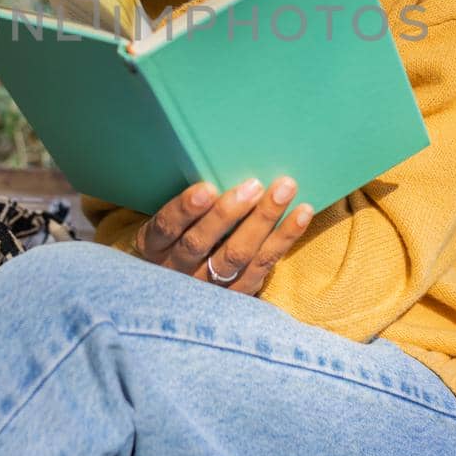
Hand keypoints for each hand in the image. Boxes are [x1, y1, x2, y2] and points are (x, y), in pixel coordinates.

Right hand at [131, 176, 312, 293]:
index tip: (206, 189)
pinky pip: (263, 266)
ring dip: (263, 220)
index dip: (185, 209)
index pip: (166, 227)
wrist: (178, 295)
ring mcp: (207, 287)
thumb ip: (182, 204)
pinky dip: (284, 238)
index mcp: (154, 247)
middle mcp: (177, 269)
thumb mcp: (164, 226)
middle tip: (254, 185)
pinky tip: (301, 214)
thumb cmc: (175, 240)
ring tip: (283, 191)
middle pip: (201, 242)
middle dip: (229, 213)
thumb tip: (215, 160)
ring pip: (235, 255)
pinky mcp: (237, 294)